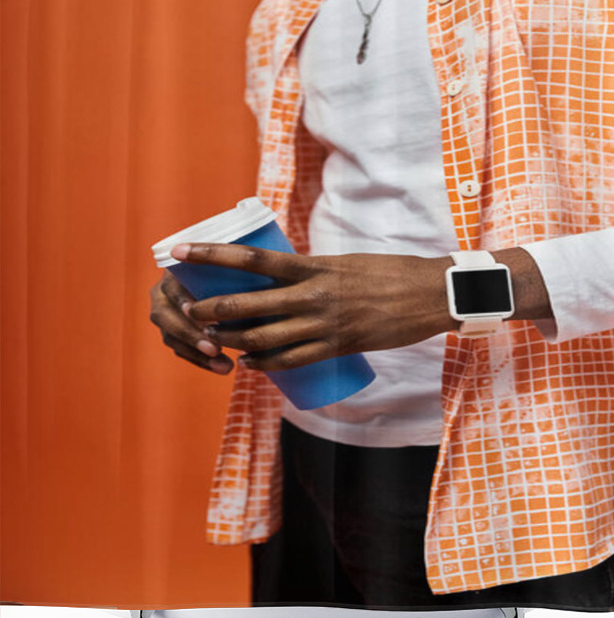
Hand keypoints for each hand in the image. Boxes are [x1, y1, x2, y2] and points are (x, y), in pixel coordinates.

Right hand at [148, 269, 234, 374]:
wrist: (227, 279)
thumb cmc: (236, 264)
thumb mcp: (235, 261)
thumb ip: (236, 266)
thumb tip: (252, 265)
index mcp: (173, 271)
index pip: (172, 287)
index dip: (184, 301)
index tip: (203, 317)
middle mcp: (162, 292)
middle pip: (165, 316)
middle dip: (190, 335)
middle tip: (215, 349)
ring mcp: (164, 314)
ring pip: (171, 337)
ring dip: (197, 354)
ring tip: (226, 366)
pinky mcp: (172, 333)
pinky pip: (181, 350)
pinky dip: (201, 360)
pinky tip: (222, 367)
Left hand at [169, 242, 459, 371]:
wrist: (429, 294)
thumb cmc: (389, 271)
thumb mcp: (344, 262)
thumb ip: (313, 271)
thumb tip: (284, 275)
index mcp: (314, 267)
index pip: (252, 258)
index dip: (212, 255)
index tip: (181, 251)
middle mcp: (313, 296)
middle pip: (249, 304)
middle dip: (213, 309)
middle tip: (190, 310)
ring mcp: (324, 325)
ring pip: (265, 338)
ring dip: (233, 340)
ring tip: (213, 339)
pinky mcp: (337, 347)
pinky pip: (292, 361)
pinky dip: (266, 365)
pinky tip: (250, 365)